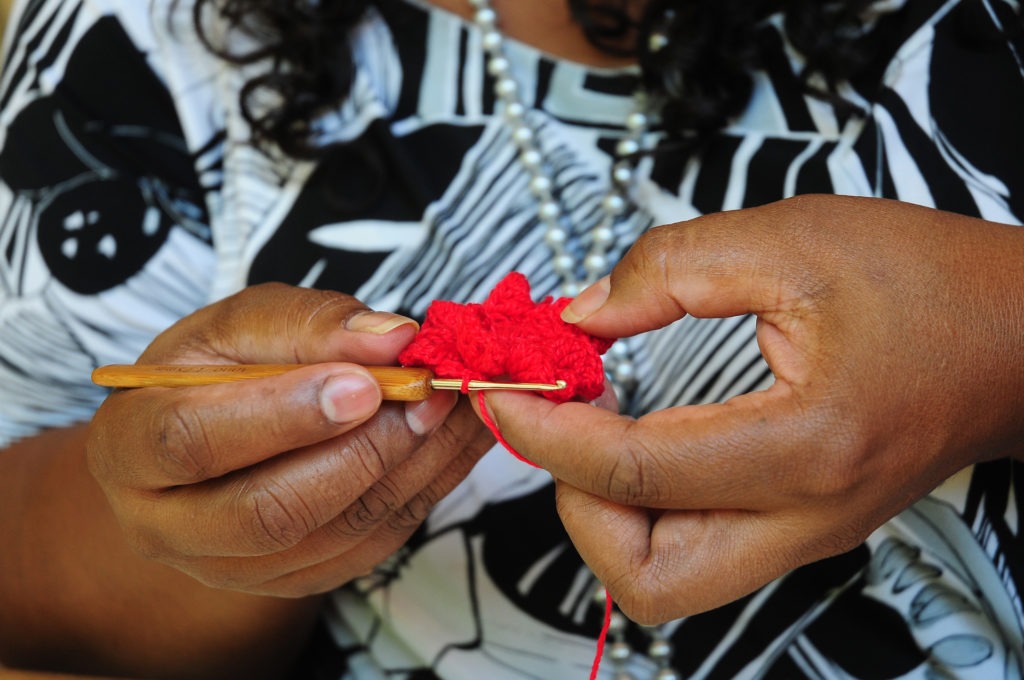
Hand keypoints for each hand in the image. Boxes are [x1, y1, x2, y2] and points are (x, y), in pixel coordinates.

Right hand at [87, 283, 492, 595]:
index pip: (194, 441)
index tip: (364, 383)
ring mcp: (231, 568)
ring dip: (414, 469)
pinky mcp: (292, 582)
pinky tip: (455, 443)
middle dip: (365, 451)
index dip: (284, 415)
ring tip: (460, 409)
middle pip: (271, 511)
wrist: (202, 443)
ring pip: (335, 535)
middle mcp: (168, 525)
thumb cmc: (213, 373)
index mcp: (130, 447)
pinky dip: (427, 491)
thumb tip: (392, 337)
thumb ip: (309, 324)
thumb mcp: (240, 325)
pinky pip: (370, 547)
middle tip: (429, 396)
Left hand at [481, 195, 1023, 622]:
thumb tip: (582, 315)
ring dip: (609, 516)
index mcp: (805, 446)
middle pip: (649, 580)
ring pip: (672, 581)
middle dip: (577, 509)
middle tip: (560, 427)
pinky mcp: (802, 525)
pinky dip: (648, 510)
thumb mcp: (791, 241)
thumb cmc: (933, 284)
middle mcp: (806, 515)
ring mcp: (806, 532)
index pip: (633, 473)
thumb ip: (668, 270)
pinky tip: (639, 444)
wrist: (1019, 334)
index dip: (547, 431)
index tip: (506, 391)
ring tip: (597, 432)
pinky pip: (700, 549)